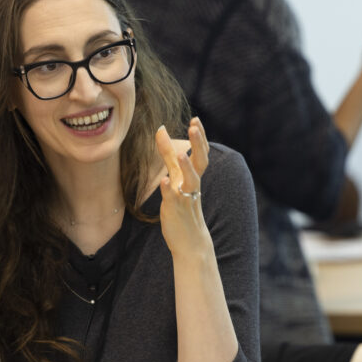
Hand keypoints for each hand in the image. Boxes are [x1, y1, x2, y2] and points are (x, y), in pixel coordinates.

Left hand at [155, 117, 211, 257]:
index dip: (200, 138)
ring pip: (191, 181)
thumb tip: (161, 129)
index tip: (196, 119)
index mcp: (193, 177)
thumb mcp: (176, 178)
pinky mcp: (176, 210)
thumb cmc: (182, 207)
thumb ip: (168, 155)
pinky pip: (174, 200)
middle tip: (195, 126)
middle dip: (198, 144)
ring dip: (186, 167)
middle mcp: (192, 185)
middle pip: (200, 162)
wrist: (190, 241)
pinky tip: (164, 182)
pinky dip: (169, 191)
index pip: (200, 154)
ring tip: (180, 154)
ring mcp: (186, 197)